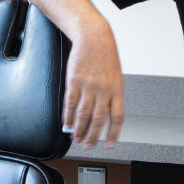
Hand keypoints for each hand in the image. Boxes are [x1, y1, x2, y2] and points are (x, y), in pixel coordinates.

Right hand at [63, 25, 124, 149]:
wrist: (93, 37)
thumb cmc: (106, 54)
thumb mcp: (115, 75)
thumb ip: (111, 94)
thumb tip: (105, 114)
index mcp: (117, 89)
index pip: (117, 117)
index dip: (113, 134)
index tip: (109, 144)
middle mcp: (103, 90)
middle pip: (98, 120)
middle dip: (92, 136)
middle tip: (88, 145)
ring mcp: (88, 86)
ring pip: (83, 115)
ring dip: (79, 130)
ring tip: (76, 138)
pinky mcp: (74, 81)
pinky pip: (70, 103)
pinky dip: (68, 116)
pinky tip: (67, 124)